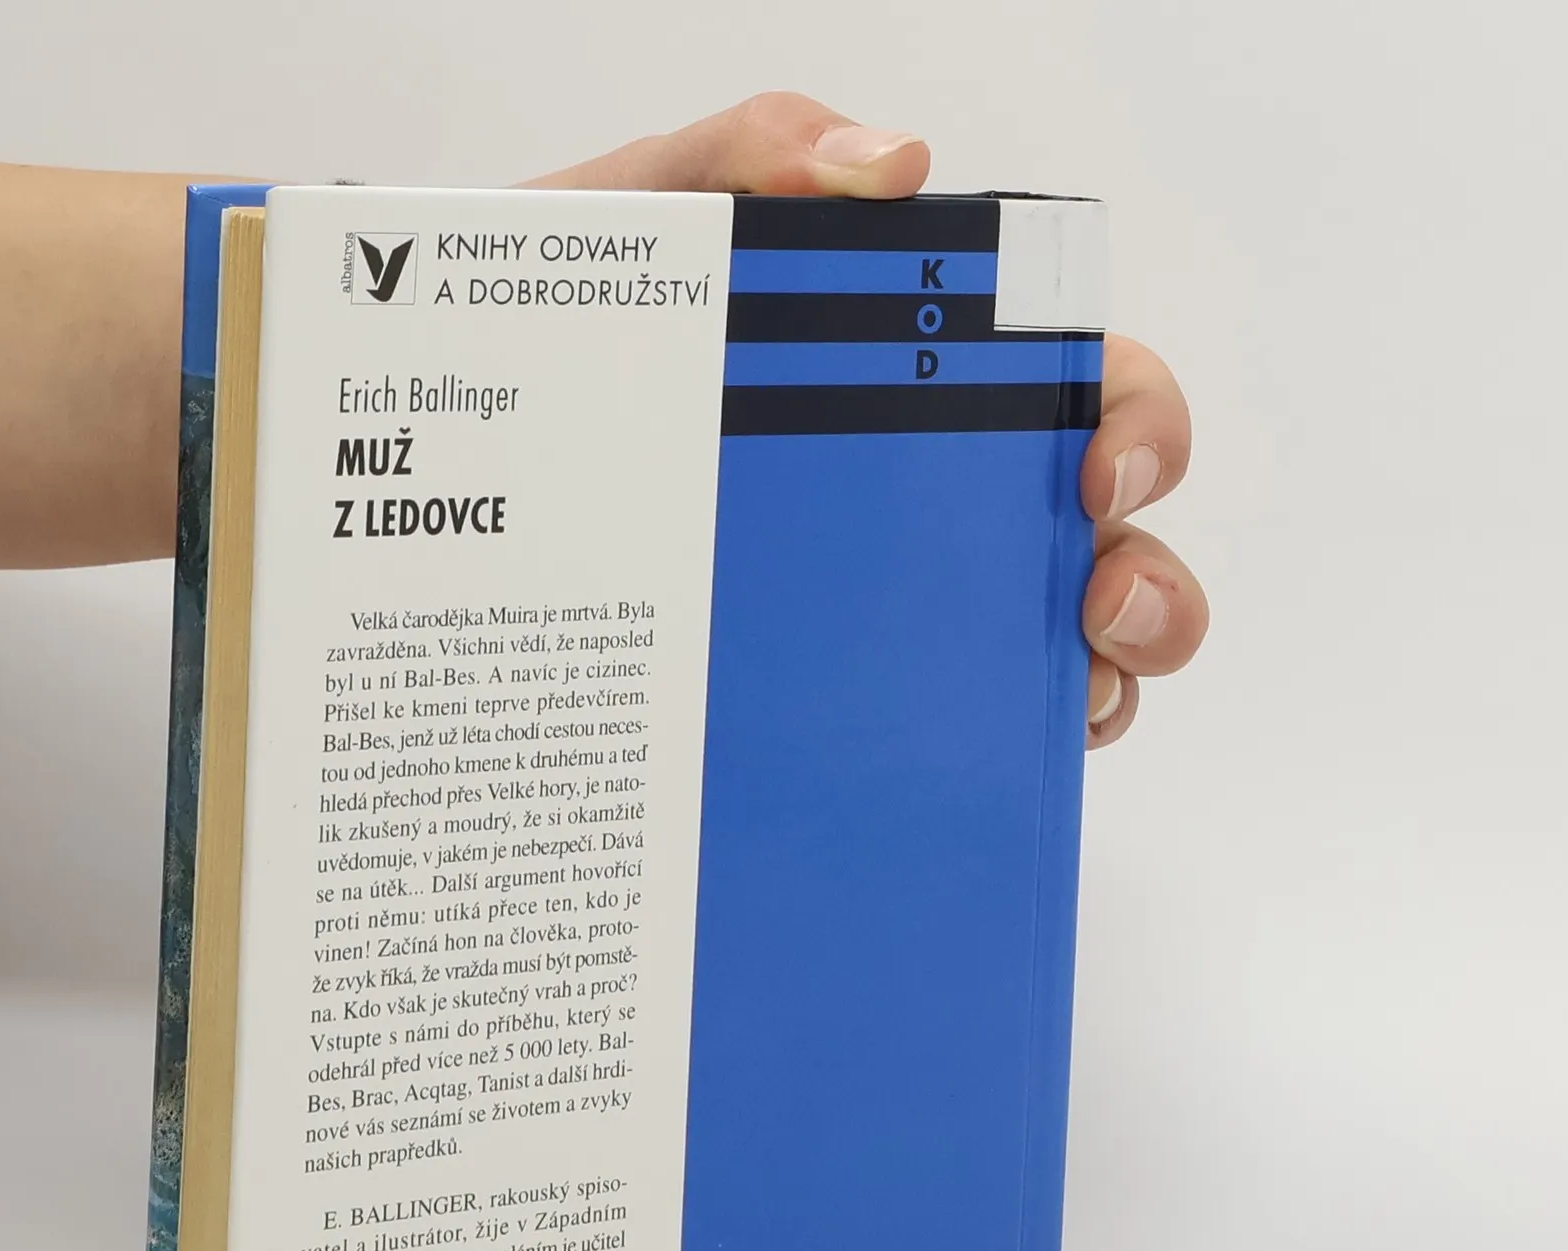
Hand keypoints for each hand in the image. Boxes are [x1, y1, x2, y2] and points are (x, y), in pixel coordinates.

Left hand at [530, 93, 1206, 748]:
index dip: (1134, 421)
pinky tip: (966, 773)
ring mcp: (887, 613)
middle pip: (1102, 540)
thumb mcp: (630, 229)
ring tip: (1065, 695)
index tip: (1098, 469)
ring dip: (1104, 681)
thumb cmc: (542, 349)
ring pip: (1057, 656)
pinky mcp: (831, 703)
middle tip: (1095, 602)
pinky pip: (950, 743)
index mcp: (905, 381)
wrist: (419, 472)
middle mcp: (924, 501)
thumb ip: (745, 158)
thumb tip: (893, 163)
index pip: (1074, 387)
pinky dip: (995, 761)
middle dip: (1148, 574)